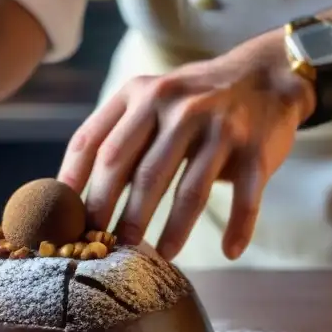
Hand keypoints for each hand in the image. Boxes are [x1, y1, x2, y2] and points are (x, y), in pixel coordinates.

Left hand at [57, 34, 312, 260]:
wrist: (265, 74)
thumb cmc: (194, 101)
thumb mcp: (150, 99)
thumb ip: (117, 133)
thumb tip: (73, 193)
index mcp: (140, 95)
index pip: (94, 142)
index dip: (74, 185)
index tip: (65, 220)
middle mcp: (177, 106)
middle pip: (137, 171)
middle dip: (117, 215)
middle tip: (107, 246)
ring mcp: (219, 126)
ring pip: (188, 189)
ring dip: (172, 229)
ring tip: (160, 256)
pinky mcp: (255, 148)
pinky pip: (245, 196)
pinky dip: (238, 226)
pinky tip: (229, 251)